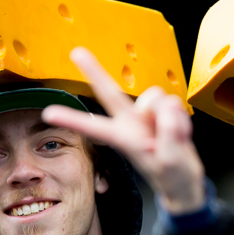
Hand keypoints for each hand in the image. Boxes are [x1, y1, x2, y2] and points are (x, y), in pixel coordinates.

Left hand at [42, 48, 205, 214]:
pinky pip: (174, 103)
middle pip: (111, 93)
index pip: (95, 127)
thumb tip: (169, 108)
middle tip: (76, 53)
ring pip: (157, 98)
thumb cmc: (172, 176)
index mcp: (124, 138)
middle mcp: (132, 122)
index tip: (48, 114)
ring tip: (175, 139)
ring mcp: (148, 115)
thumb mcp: (171, 162)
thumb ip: (170, 135)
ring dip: (171, 116)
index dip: (72, 120)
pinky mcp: (163, 110)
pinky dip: (182, 118)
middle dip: (95, 72)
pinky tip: (180, 133)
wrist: (185, 181)